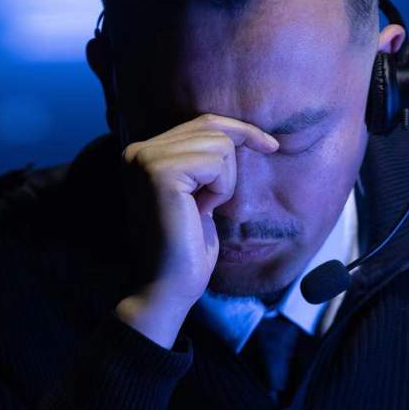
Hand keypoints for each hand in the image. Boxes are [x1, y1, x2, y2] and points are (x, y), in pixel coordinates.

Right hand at [115, 114, 278, 346]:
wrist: (168, 287)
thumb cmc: (187, 248)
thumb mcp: (199, 194)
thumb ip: (203, 160)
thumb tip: (236, 132)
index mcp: (143, 153)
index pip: (202, 122)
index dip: (240, 130)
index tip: (271, 145)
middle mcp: (137, 150)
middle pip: (213, 128)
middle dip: (228, 170)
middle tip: (207, 207)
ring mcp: (146, 159)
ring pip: (219, 143)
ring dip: (224, 183)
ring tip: (200, 211)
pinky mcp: (160, 172)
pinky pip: (217, 162)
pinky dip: (221, 189)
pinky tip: (201, 212)